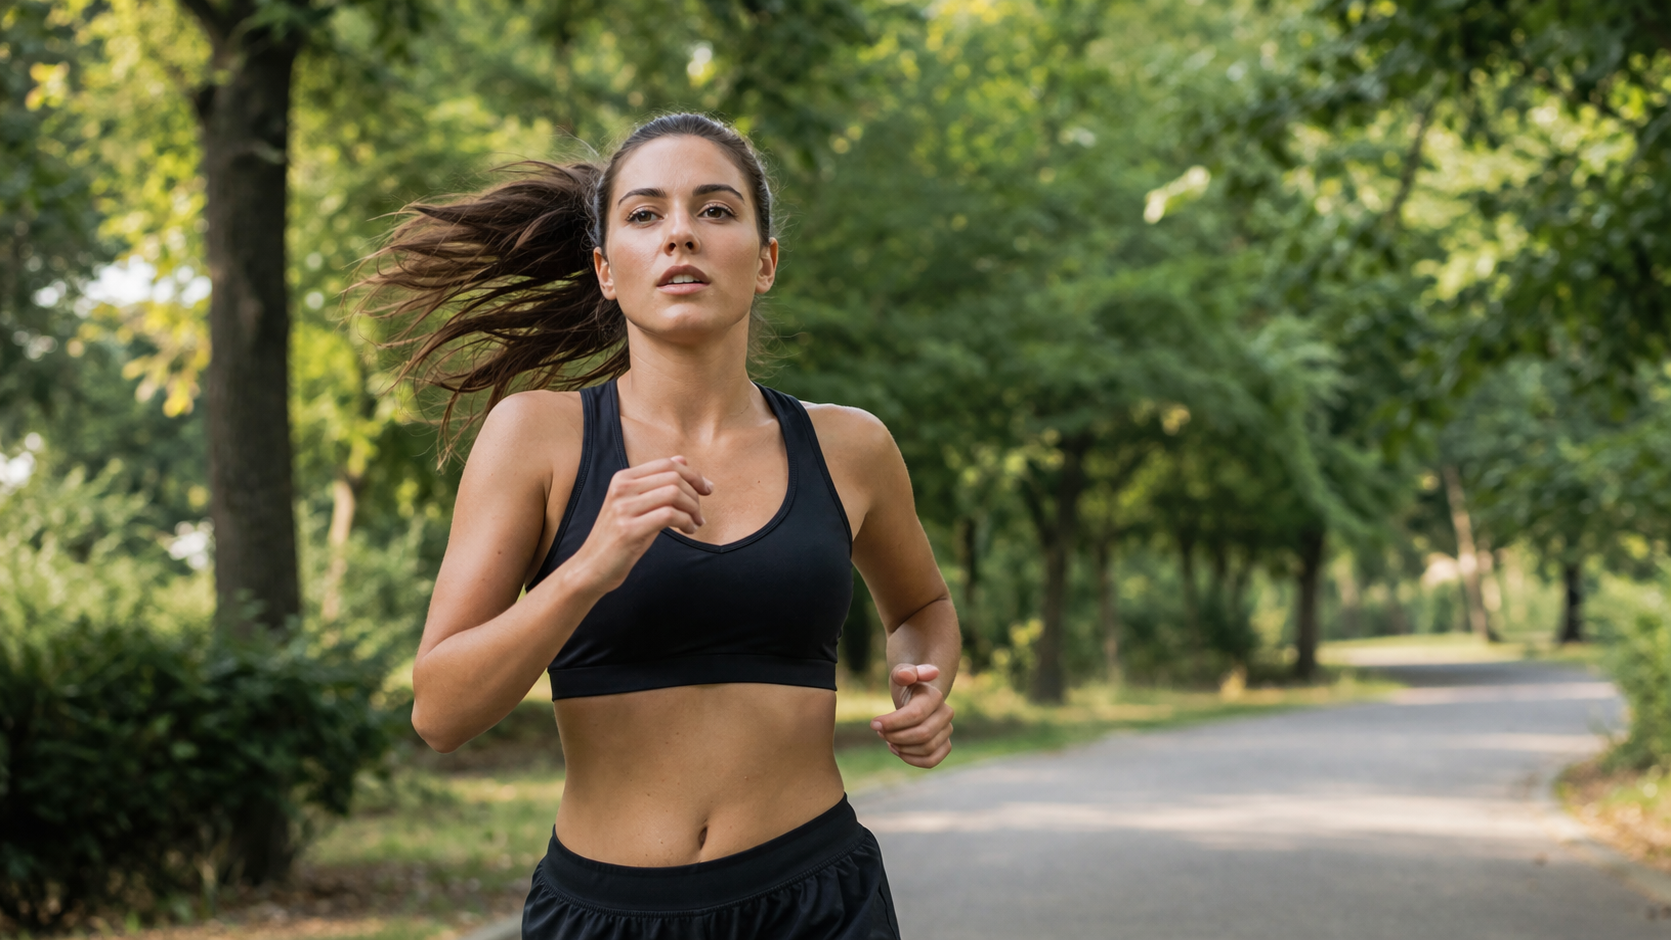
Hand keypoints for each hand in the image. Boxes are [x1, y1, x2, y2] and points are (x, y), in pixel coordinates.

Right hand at [568, 456, 711, 593]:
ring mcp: (623, 508)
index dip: (693, 475)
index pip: (667, 464)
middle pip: (673, 477)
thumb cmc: (620, 536)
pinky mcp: (629, 530)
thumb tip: (682, 460)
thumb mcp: (637, 504)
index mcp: (622, 478)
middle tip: (700, 513)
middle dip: (695, 494)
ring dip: (693, 509)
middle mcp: (621, 488)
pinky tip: (689, 530)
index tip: (707, 489)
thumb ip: (657, 482)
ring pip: (674, 494)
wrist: (592, 567)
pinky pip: (669, 516)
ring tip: (695, 523)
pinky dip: (686, 522)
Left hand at [871, 663, 953, 767]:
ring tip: (888, 740)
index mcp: (935, 696)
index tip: (874, 724)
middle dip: (896, 737)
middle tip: (880, 733)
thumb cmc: (905, 686)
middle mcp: (946, 713)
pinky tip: (898, 750)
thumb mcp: (900, 675)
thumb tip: (908, 675)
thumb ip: (903, 672)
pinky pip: (931, 761)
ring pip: (926, 749)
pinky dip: (912, 759)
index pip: (916, 714)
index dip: (893, 722)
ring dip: (902, 748)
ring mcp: (947, 731)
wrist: (915, 698)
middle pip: (922, 734)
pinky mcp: (945, 746)